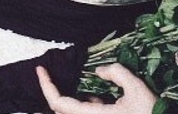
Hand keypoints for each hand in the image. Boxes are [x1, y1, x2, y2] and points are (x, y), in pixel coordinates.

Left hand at [36, 64, 156, 113]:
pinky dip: (85, 104)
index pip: (59, 103)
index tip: (40, 68)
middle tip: (50, 73)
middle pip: (61, 109)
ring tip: (73, 81)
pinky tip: (98, 97)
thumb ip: (117, 73)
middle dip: (53, 91)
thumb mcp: (136, 88)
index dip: (46, 85)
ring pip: (72, 111)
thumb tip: (99, 71)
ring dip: (69, 98)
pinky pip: (85, 113)